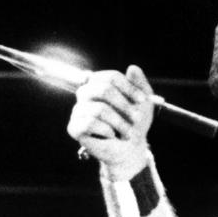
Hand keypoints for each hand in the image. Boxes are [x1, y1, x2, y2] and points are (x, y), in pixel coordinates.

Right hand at [68, 66, 155, 180]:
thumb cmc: (134, 122)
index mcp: (99, 83)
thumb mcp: (143, 101)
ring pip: (99, 109)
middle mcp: (85, 94)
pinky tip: (111, 135)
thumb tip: (132, 67)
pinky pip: (89, 124)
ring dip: (119, 122)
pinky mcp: (74, 128)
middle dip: (124, 105)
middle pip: (104, 90)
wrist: (128, 148)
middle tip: (136, 118)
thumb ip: (139, 84)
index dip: (129, 88)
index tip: (142, 100)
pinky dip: (106, 130)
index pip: (111, 77)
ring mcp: (78, 110)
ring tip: (127, 131)